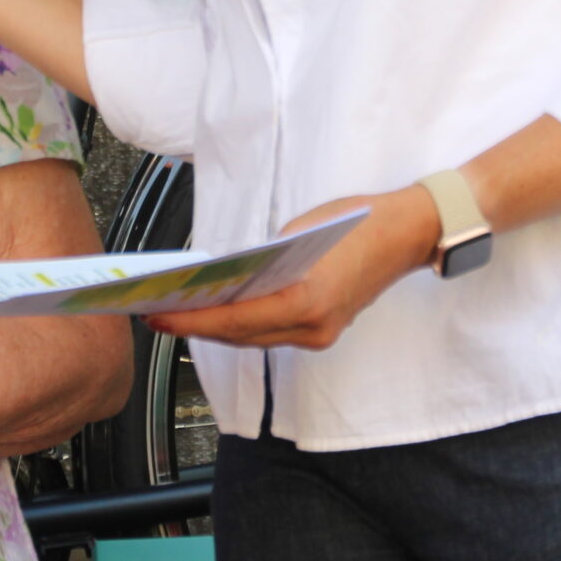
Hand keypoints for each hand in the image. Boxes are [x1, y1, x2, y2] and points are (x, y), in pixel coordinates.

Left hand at [143, 189, 439, 350]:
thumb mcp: (297, 231)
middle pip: (239, 335)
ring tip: (176, 313)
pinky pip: (270, 334)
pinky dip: (241, 325)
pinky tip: (216, 313)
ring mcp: (319, 334)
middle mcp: (312, 327)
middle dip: (195, 325)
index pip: (234, 319)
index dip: (191, 320)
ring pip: (253, 338)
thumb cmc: (355, 222)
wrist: (405, 233)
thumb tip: (219, 275)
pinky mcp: (322, 331)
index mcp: (306, 301)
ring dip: (215, 328)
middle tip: (154, 312)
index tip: (157, 315)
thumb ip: (260, 261)